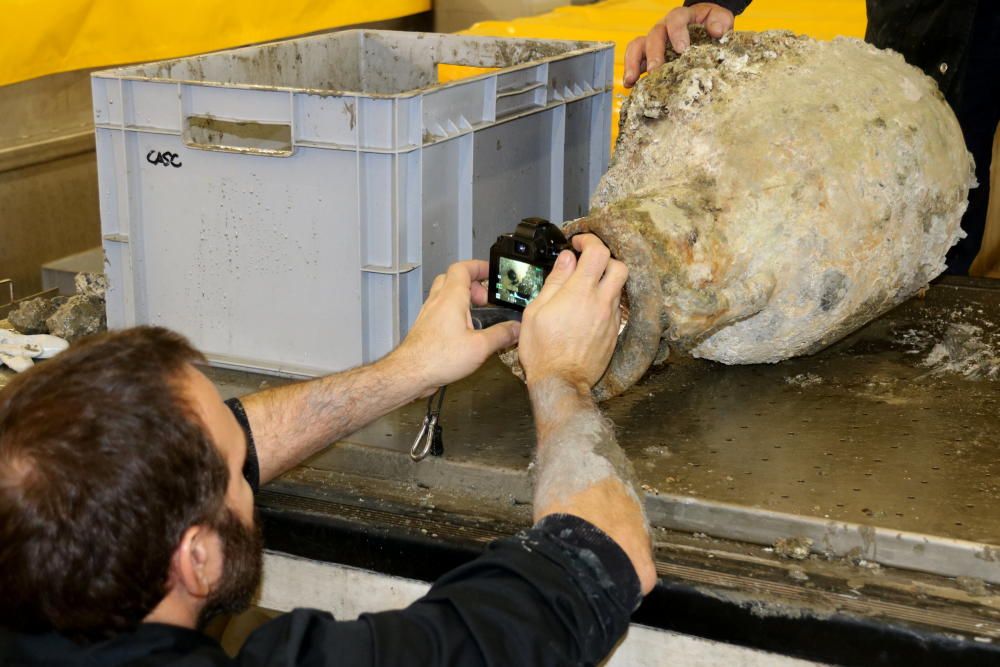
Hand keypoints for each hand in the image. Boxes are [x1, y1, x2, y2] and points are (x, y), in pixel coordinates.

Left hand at [390, 260, 519, 395]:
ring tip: (478, 314)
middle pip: (453, 278)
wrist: (410, 372)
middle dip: (472, 284)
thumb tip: (516, 329)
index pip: (463, 268)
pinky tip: (464, 330)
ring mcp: (429, 313)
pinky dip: (454, 311)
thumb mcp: (480, 347)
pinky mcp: (425, 326)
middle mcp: (437, 301)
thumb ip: (502, 335)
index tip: (491, 272)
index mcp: (451, 297)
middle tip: (486, 299)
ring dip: (462, 298)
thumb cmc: (437, 357)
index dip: (479, 266)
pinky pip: (440, 309)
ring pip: (445, 293)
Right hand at [518, 234, 627, 389]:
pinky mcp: (613, 333)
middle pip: (619, 266)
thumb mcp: (536, 310)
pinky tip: (588, 309)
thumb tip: (566, 260)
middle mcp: (601, 302)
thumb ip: (555, 281)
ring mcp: (610, 318)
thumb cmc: (543, 350)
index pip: (598, 252)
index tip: (578, 243)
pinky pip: (615, 308)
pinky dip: (605, 301)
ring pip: (619, 288)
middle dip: (605, 258)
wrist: (561, 382)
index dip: (589, 241)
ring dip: (605, 281)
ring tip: (585, 287)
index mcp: (580, 292)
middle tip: (588, 262)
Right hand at [623, 3, 734, 86]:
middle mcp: (663, 28)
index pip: (675, 20)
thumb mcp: (720, 18)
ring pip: (637, 46)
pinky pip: (635, 60)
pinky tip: (630, 85)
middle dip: (654, 54)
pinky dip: (631, 72)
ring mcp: (654, 41)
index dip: (677, 33)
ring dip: (633, 63)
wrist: (704, 27)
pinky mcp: (649, 55)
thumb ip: (719, 22)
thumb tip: (716, 31)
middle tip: (656, 70)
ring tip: (631, 80)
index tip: (682, 49)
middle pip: (654, 36)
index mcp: (681, 17)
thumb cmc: (710, 24)